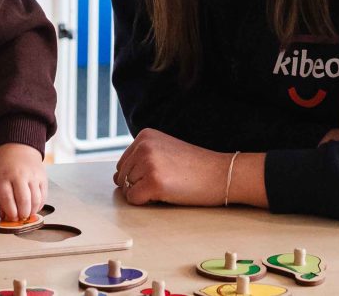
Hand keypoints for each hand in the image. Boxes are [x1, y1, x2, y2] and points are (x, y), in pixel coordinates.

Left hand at [0, 143, 47, 221]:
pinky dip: (39, 205)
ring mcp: (32, 176)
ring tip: (27, 214)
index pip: (7, 198)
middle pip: (23, 200)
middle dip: (22, 214)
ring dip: (32, 211)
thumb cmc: (4, 165)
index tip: (11, 218)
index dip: (10, 212)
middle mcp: (19, 175)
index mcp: (3, 177)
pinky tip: (34, 207)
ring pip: (35, 199)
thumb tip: (5, 216)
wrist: (18, 147)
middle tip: (20, 218)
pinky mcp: (42, 177)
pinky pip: (43, 195)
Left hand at [113, 128, 230, 205]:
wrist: (221, 173)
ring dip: (144, 193)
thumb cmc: (195, 166)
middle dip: (139, 184)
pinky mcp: (153, 182)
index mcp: (144, 135)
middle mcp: (143, 146)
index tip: (162, 172)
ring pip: (127, 189)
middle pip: (122, 176)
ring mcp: (148, 163)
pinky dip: (146, 202)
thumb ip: (142, 158)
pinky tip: (166, 193)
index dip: (140, 175)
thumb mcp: (165, 150)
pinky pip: (134, 200)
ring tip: (168, 185)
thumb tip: (117, 177)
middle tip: (167, 180)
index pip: (123, 163)